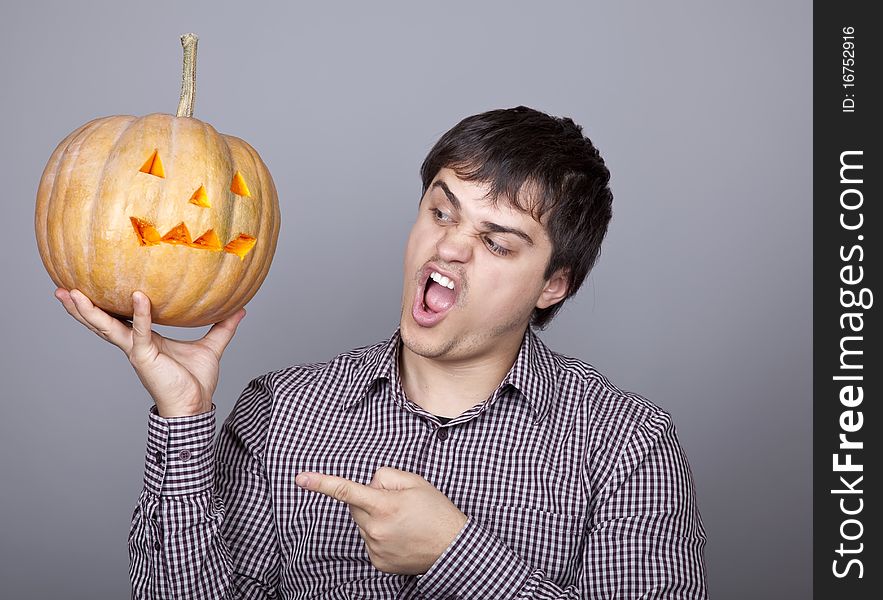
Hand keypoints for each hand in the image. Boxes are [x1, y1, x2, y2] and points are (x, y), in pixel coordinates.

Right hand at [55, 288, 244, 416]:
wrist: (195, 406)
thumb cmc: (197, 382)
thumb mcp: (212, 347)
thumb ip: (223, 327)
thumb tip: (241, 309)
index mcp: (145, 340)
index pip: (121, 318)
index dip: (105, 304)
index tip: (89, 286)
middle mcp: (135, 344)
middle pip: (102, 321)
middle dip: (81, 306)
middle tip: (62, 287)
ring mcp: (136, 350)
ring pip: (107, 327)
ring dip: (89, 311)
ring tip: (70, 292)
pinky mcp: (145, 357)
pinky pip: (141, 332)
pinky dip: (141, 314)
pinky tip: (139, 296)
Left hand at [296, 466, 467, 573]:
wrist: (453, 548)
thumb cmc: (437, 512)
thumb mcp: (416, 482)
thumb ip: (386, 476)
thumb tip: (369, 484)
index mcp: (384, 505)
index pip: (346, 491)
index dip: (321, 483)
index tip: (300, 479)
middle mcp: (375, 528)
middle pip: (355, 506)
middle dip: (368, 499)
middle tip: (395, 502)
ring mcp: (375, 548)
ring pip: (362, 524)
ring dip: (374, 518)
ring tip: (402, 522)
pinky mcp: (378, 562)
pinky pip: (369, 541)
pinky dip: (379, 535)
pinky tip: (399, 536)